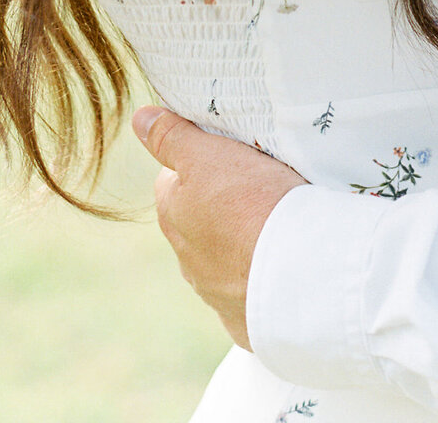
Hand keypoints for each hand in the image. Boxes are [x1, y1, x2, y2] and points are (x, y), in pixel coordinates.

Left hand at [133, 105, 308, 348]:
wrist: (298, 274)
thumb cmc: (253, 205)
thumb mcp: (210, 157)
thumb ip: (172, 138)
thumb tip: (140, 118)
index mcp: (173, 213)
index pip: (174, 178)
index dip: (202, 162)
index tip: (231, 155)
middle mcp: (185, 256)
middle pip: (197, 218)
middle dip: (220, 204)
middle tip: (259, 185)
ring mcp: (213, 291)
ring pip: (223, 256)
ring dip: (241, 242)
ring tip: (277, 225)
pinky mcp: (243, 319)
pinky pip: (248, 292)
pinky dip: (260, 278)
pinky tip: (282, 265)